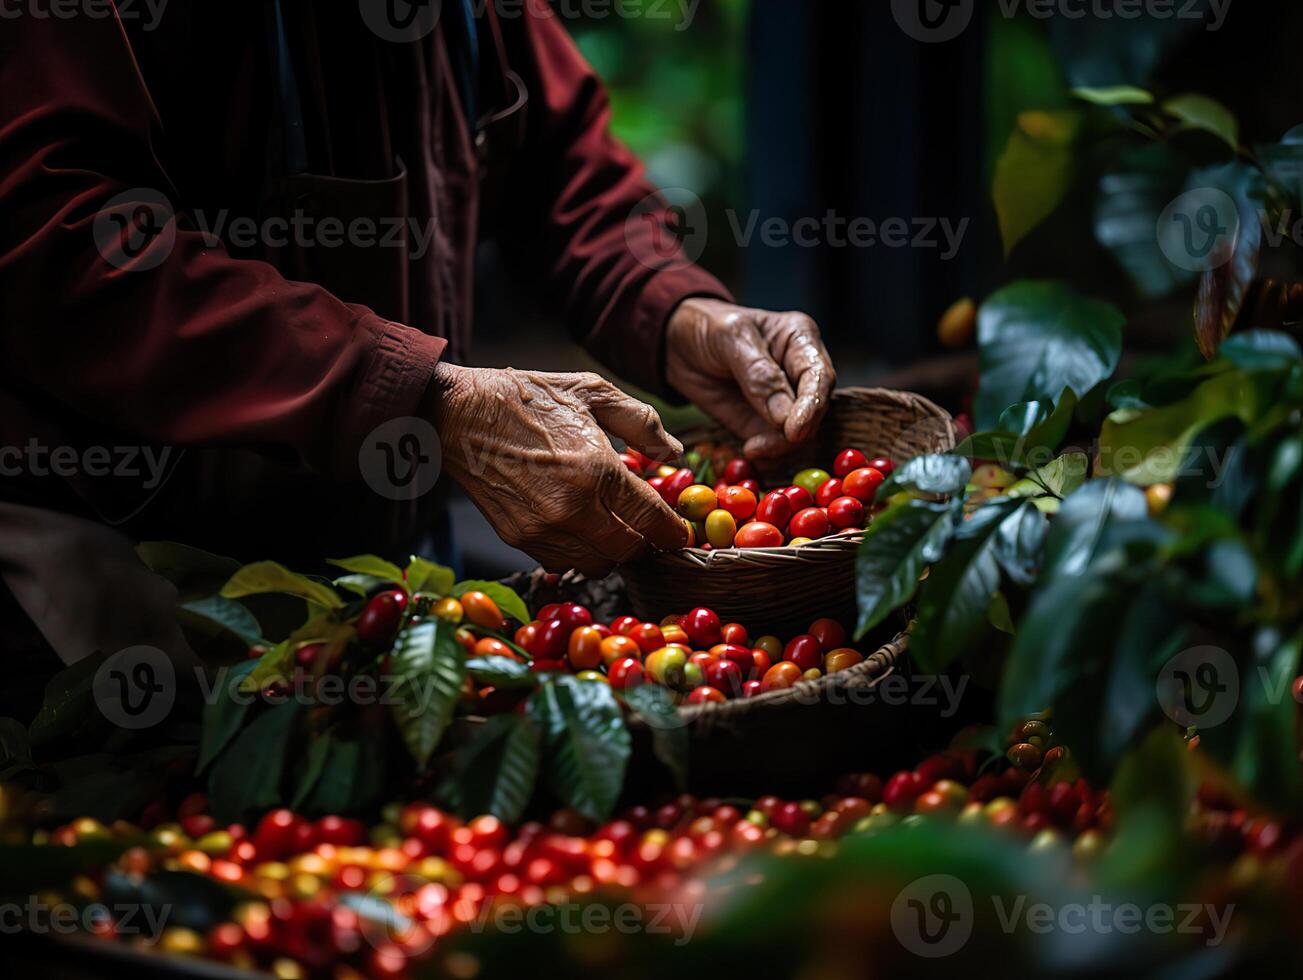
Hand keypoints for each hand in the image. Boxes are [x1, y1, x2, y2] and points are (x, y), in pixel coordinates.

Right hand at [430, 364, 688, 576]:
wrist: (460, 413)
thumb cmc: (527, 397)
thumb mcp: (593, 392)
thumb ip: (642, 423)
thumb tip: (675, 453)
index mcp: (597, 470)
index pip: (652, 521)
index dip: (673, 532)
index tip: (679, 533)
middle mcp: (572, 508)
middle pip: (630, 552)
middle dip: (645, 543)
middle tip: (646, 528)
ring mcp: (543, 528)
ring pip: (598, 564)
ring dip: (612, 551)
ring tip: (612, 527)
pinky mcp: (518, 538)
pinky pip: (563, 561)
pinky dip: (579, 552)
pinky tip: (579, 528)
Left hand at [666, 298, 835, 457]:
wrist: (678, 344)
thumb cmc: (708, 327)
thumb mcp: (731, 337)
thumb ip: (759, 374)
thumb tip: (785, 417)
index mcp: (800, 339)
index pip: (819, 376)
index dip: (812, 405)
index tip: (794, 430)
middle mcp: (799, 371)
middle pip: (815, 408)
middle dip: (796, 431)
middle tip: (765, 443)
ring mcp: (786, 400)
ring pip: (801, 432)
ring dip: (781, 447)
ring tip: (753, 448)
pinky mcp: (766, 423)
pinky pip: (777, 445)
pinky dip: (769, 454)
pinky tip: (751, 452)